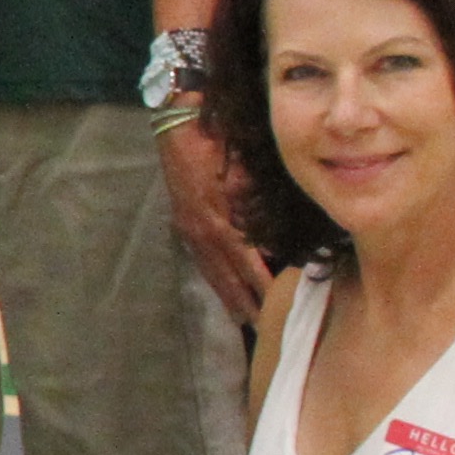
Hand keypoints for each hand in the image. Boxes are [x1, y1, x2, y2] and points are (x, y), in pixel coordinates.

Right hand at [156, 119, 270, 323]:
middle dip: (245, 305)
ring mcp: (190, 231)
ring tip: (242, 317)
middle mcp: (203, 235)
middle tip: (262, 328)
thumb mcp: (245, 176)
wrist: (177, 126)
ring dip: (228, 297)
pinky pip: (201, 260)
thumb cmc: (218, 143)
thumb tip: (275, 242)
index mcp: (221, 226)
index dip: (263, 291)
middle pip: (227, 281)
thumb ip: (258, 211)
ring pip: (212, 273)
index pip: (249, 269)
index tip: (278, 311)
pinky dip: (213, 278)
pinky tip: (222, 286)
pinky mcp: (183, 224)